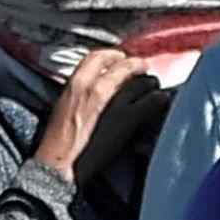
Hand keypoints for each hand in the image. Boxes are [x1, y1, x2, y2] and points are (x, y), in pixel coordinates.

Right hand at [29, 39, 148, 176]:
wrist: (61, 163)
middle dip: (136, 66)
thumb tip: (95, 89)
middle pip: (124, 65)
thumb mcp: (62, 106)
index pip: (98, 56)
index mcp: (77, 83)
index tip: (121, 58)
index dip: (113, 56)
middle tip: (144, 69)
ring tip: (153, 87)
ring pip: (141, 81)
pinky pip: (151, 101)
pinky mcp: (127, 118)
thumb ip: (79, 93)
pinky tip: (161, 101)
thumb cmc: (57, 141)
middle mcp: (96, 86)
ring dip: (149, 83)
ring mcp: (113, 101)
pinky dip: (158, 99)